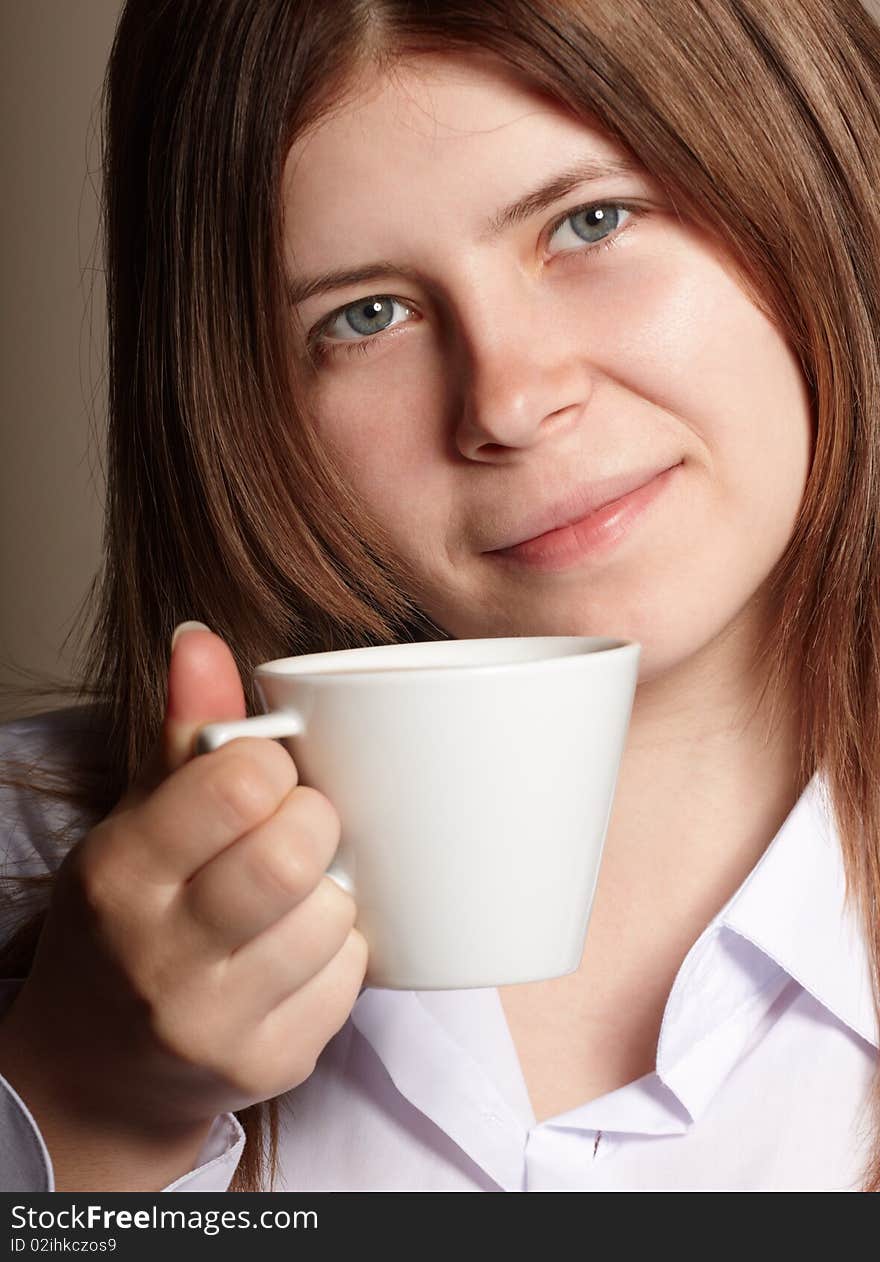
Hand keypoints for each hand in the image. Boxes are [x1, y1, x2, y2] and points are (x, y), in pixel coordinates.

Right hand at [3, 625, 367, 1130]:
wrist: (102, 1065)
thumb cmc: (134, 916)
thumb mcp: (139, 820)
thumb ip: (185, 731)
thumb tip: (201, 635)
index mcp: (121, 872)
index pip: (240, 782)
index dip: (272, 768)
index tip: (264, 780)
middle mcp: (157, 955)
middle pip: (294, 853)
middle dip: (313, 824)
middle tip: (295, 830)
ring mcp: (215, 1023)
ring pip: (336, 915)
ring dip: (333, 889)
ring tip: (294, 893)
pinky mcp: (271, 1065)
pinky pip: (353, 977)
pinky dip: (342, 950)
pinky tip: (300, 947)